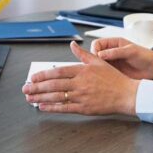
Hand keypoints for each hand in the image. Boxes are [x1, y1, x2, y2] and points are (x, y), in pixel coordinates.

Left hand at [21, 41, 138, 115]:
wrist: (127, 94)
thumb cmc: (114, 79)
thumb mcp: (98, 61)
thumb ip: (83, 54)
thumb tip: (72, 45)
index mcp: (82, 71)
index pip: (58, 72)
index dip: (43, 75)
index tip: (33, 77)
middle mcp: (79, 83)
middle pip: (53, 84)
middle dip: (37, 87)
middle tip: (25, 89)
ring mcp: (81, 96)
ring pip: (56, 96)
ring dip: (41, 97)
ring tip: (30, 98)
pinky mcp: (84, 108)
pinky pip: (64, 108)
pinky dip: (52, 108)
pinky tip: (43, 107)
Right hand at [91, 37, 152, 80]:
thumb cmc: (144, 56)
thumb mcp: (130, 51)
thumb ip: (115, 52)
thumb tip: (101, 54)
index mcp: (114, 43)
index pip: (97, 44)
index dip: (95, 50)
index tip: (97, 57)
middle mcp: (111, 53)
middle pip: (95, 54)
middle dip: (94, 60)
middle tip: (97, 66)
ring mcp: (112, 63)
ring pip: (97, 64)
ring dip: (97, 68)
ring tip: (100, 73)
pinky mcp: (113, 72)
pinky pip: (103, 73)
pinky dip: (101, 75)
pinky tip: (104, 78)